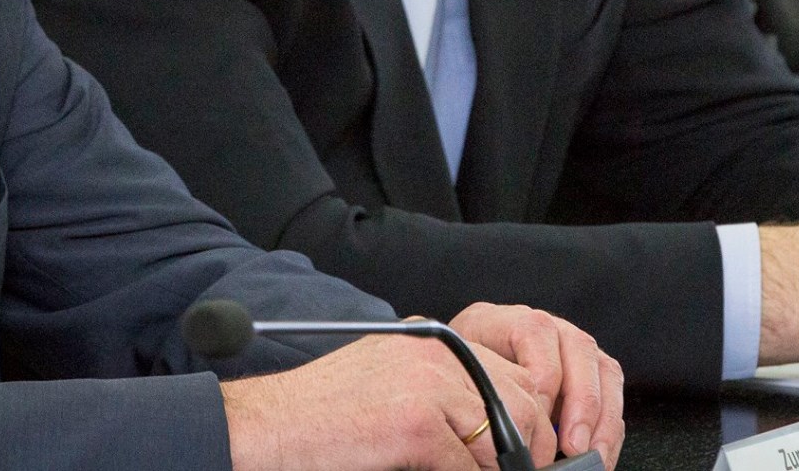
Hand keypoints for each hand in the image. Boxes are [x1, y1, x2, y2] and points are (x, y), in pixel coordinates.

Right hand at [220, 329, 542, 470]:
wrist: (270, 424)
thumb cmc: (321, 412)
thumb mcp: (389, 379)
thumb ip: (440, 390)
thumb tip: (489, 427)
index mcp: (431, 339)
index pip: (511, 374)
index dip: (527, 420)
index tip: (528, 452)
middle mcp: (436, 353)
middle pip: (520, 400)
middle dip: (526, 447)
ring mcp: (429, 385)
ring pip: (500, 437)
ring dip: (494, 470)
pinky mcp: (418, 424)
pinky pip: (467, 468)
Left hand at [449, 302, 623, 468]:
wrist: (454, 369)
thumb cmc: (456, 374)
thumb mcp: (459, 374)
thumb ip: (484, 391)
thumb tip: (509, 428)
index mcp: (505, 320)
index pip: (535, 331)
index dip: (541, 376)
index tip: (537, 416)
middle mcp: (545, 328)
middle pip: (579, 348)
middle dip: (582, 402)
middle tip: (573, 444)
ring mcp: (570, 347)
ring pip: (603, 369)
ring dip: (602, 417)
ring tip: (592, 454)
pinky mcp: (587, 372)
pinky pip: (610, 392)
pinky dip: (609, 426)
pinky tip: (598, 453)